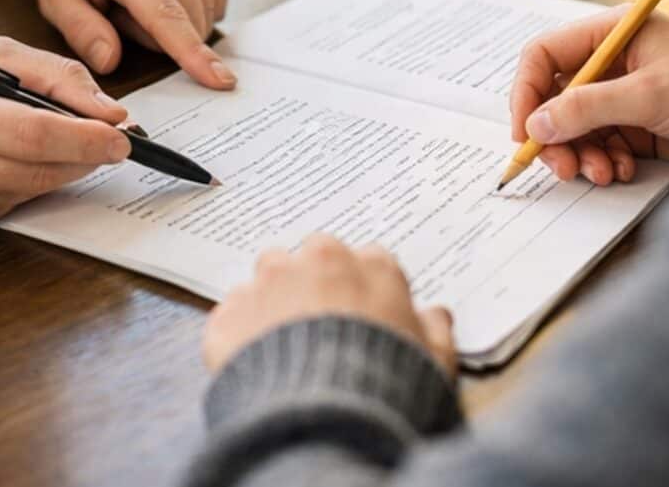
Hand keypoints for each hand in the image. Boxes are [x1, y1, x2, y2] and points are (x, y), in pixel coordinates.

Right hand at [0, 31, 131, 240]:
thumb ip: (53, 76)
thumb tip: (111, 113)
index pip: (32, 134)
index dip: (86, 139)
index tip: (123, 137)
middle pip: (36, 171)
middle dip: (85, 157)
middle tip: (111, 143)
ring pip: (26, 193)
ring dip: (58, 172)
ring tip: (60, 144)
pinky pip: (4, 208)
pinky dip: (24, 185)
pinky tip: (11, 162)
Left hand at [33, 0, 233, 89]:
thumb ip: (80, 30)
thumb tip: (109, 61)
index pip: (165, 14)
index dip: (191, 51)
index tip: (218, 80)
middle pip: (189, 23)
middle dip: (159, 37)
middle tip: (123, 11)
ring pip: (205, 16)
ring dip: (177, 23)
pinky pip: (216, 3)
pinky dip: (195, 9)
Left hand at [203, 234, 456, 377]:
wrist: (326, 414)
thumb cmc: (388, 382)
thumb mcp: (434, 360)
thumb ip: (436, 331)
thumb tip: (436, 316)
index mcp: (374, 267)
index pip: (370, 260)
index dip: (365, 287)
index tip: (363, 310)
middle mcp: (320, 261)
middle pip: (316, 255)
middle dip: (318, 278)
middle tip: (323, 320)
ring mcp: (271, 282)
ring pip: (270, 270)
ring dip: (276, 292)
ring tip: (284, 335)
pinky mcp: (233, 312)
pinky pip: (233, 312)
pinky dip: (241, 329)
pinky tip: (253, 358)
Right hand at [510, 7, 668, 184]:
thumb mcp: (648, 96)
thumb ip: (586, 109)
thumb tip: (536, 125)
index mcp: (613, 34)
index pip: (545, 56)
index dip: (526, 93)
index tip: (524, 133)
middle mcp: (613, 62)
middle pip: (554, 98)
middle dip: (554, 135)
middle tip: (562, 166)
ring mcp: (624, 95)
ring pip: (574, 127)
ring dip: (580, 154)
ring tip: (601, 173)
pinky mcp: (637, 126)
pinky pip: (599, 145)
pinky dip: (602, 162)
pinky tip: (622, 171)